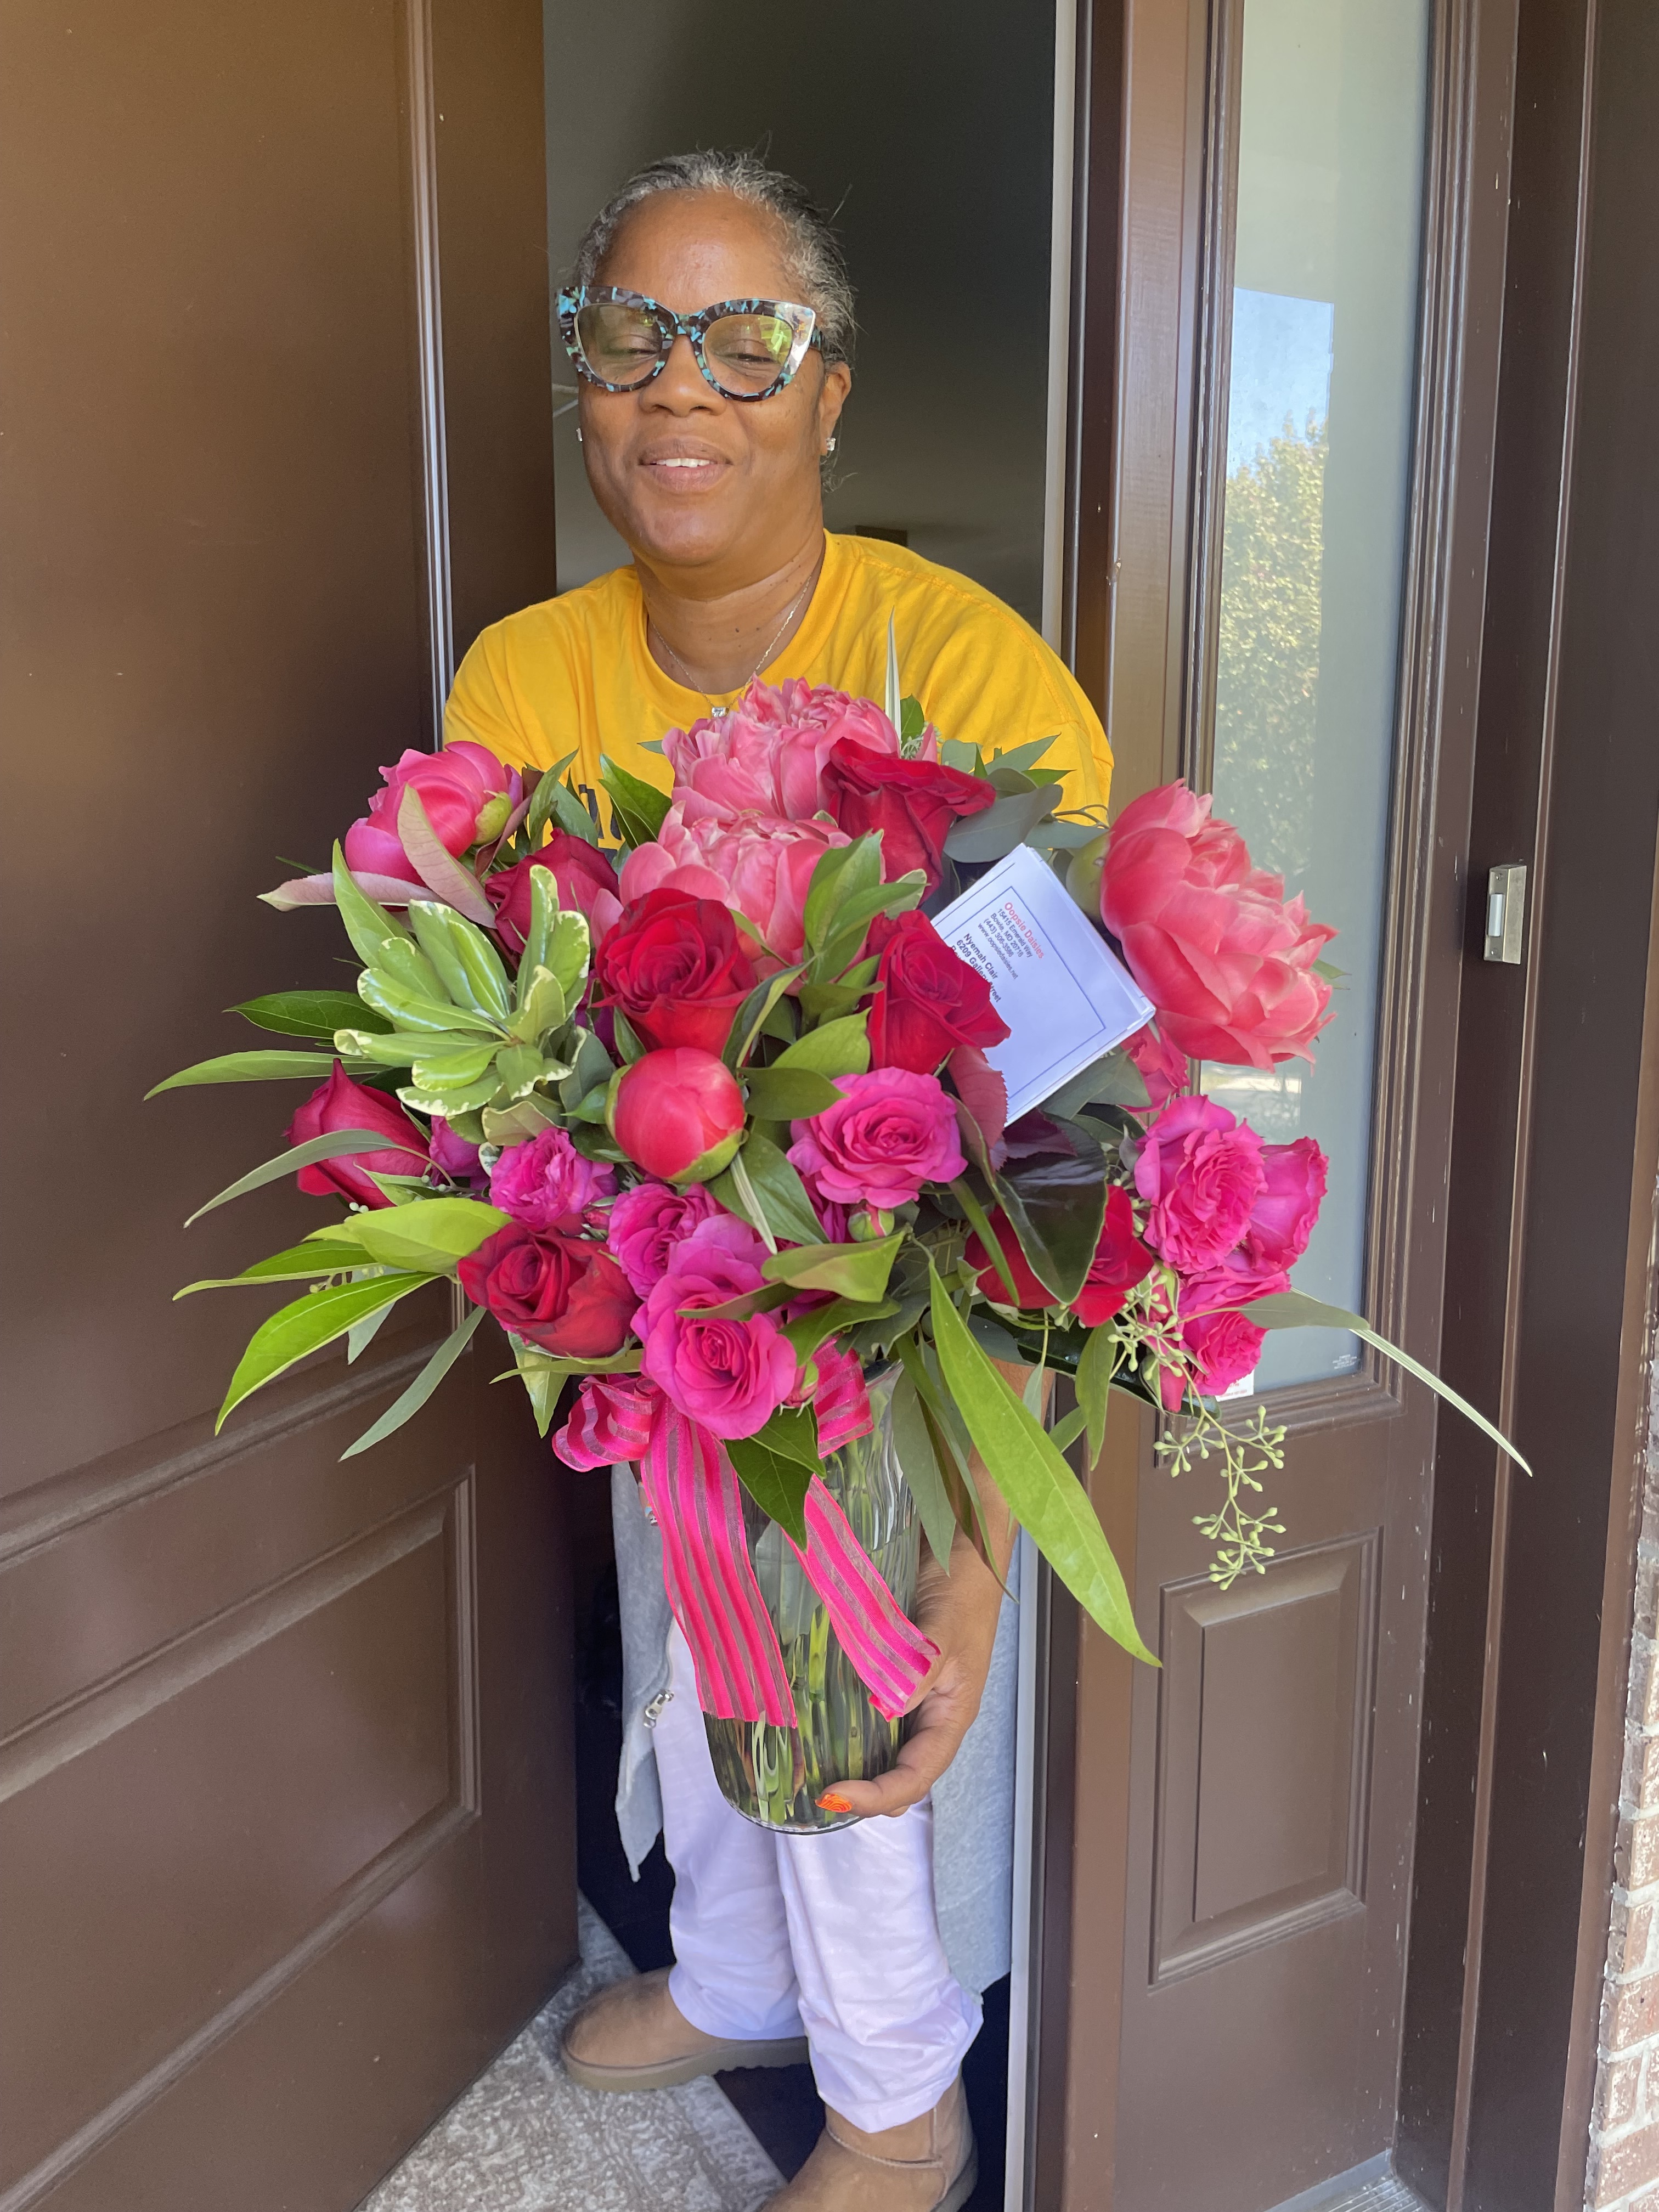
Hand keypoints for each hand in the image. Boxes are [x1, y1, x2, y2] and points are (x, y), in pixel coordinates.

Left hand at [824, 1528, 1007, 1817]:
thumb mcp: (942, 1631)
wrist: (965, 1545)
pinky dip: (851, 1728)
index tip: (831, 1793)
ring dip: (857, 1766)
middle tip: (815, 1789)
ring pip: (887, 1750)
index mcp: (951, 1716)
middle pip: (902, 1775)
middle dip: (865, 1794)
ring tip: (812, 1769)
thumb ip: (916, 1672)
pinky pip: (875, 1712)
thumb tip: (883, 1711)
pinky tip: (820, 1720)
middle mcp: (933, 1715)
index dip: (876, 1795)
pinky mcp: (899, 1674)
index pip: (916, 1776)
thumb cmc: (962, 1588)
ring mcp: (917, 1696)